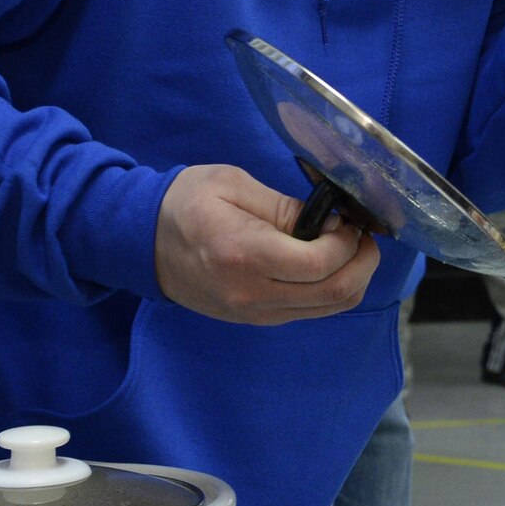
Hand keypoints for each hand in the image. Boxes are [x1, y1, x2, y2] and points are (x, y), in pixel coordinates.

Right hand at [154, 164, 379, 323]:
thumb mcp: (234, 185)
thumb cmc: (185, 204)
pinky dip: (330, 289)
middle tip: (361, 234)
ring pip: (330, 309)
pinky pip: (310, 311)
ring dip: (352, 278)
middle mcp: (253, 295)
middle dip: (363, 262)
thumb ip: (286, 207)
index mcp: (245, 255)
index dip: (349, 242)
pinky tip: (325, 261)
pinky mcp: (257, 319)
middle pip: (336, 294)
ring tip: (347, 246)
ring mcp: (255, 313)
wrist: (141, 243)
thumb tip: (330, 223)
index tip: (347, 219)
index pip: (321, 264)